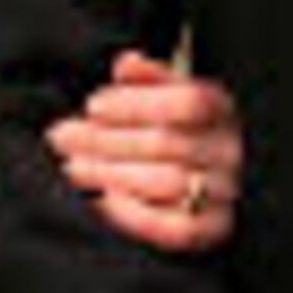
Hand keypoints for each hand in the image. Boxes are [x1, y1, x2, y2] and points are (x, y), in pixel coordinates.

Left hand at [48, 50, 243, 253]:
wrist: (186, 182)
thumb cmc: (167, 133)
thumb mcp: (160, 97)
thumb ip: (146, 79)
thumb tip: (127, 64)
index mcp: (221, 109)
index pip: (191, 101)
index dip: (139, 103)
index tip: (93, 105)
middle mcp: (229, 149)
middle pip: (169, 142)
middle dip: (107, 139)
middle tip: (64, 137)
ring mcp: (224, 191)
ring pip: (169, 182)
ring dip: (111, 174)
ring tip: (73, 167)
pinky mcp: (212, 228)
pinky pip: (176, 228)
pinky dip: (134, 214)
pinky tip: (101, 199)